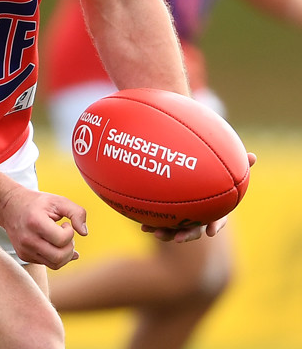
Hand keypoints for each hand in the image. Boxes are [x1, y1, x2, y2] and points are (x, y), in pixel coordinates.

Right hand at [0, 186, 87, 269]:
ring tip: (61, 240)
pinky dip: (56, 256)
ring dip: (65, 254)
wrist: (10, 206)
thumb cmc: (37, 203)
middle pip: (59, 257)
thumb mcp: (58, 201)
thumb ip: (76, 212)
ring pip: (55, 264)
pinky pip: (47, 264)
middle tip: (67, 234)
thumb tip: (84, 233)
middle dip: (70, 247)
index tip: (65, 223)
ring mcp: (24, 250)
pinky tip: (54, 244)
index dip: (70, 232)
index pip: (62, 239)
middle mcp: (28, 239)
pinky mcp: (24, 256)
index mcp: (35, 222)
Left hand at [141, 152, 256, 241]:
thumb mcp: (226, 171)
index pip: (217, 220)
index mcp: (213, 210)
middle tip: (178, 239)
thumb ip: (239, 165)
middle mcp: (199, 218)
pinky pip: (162, 222)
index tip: (211, 232)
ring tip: (153, 232)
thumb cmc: (215, 178)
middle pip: (194, 230)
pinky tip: (141, 226)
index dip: (215, 226)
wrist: (198, 185)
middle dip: (186, 235)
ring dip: (166, 233)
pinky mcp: (171, 217)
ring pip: (176, 230)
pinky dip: (153, 224)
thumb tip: (254, 155)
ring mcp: (184, 219)